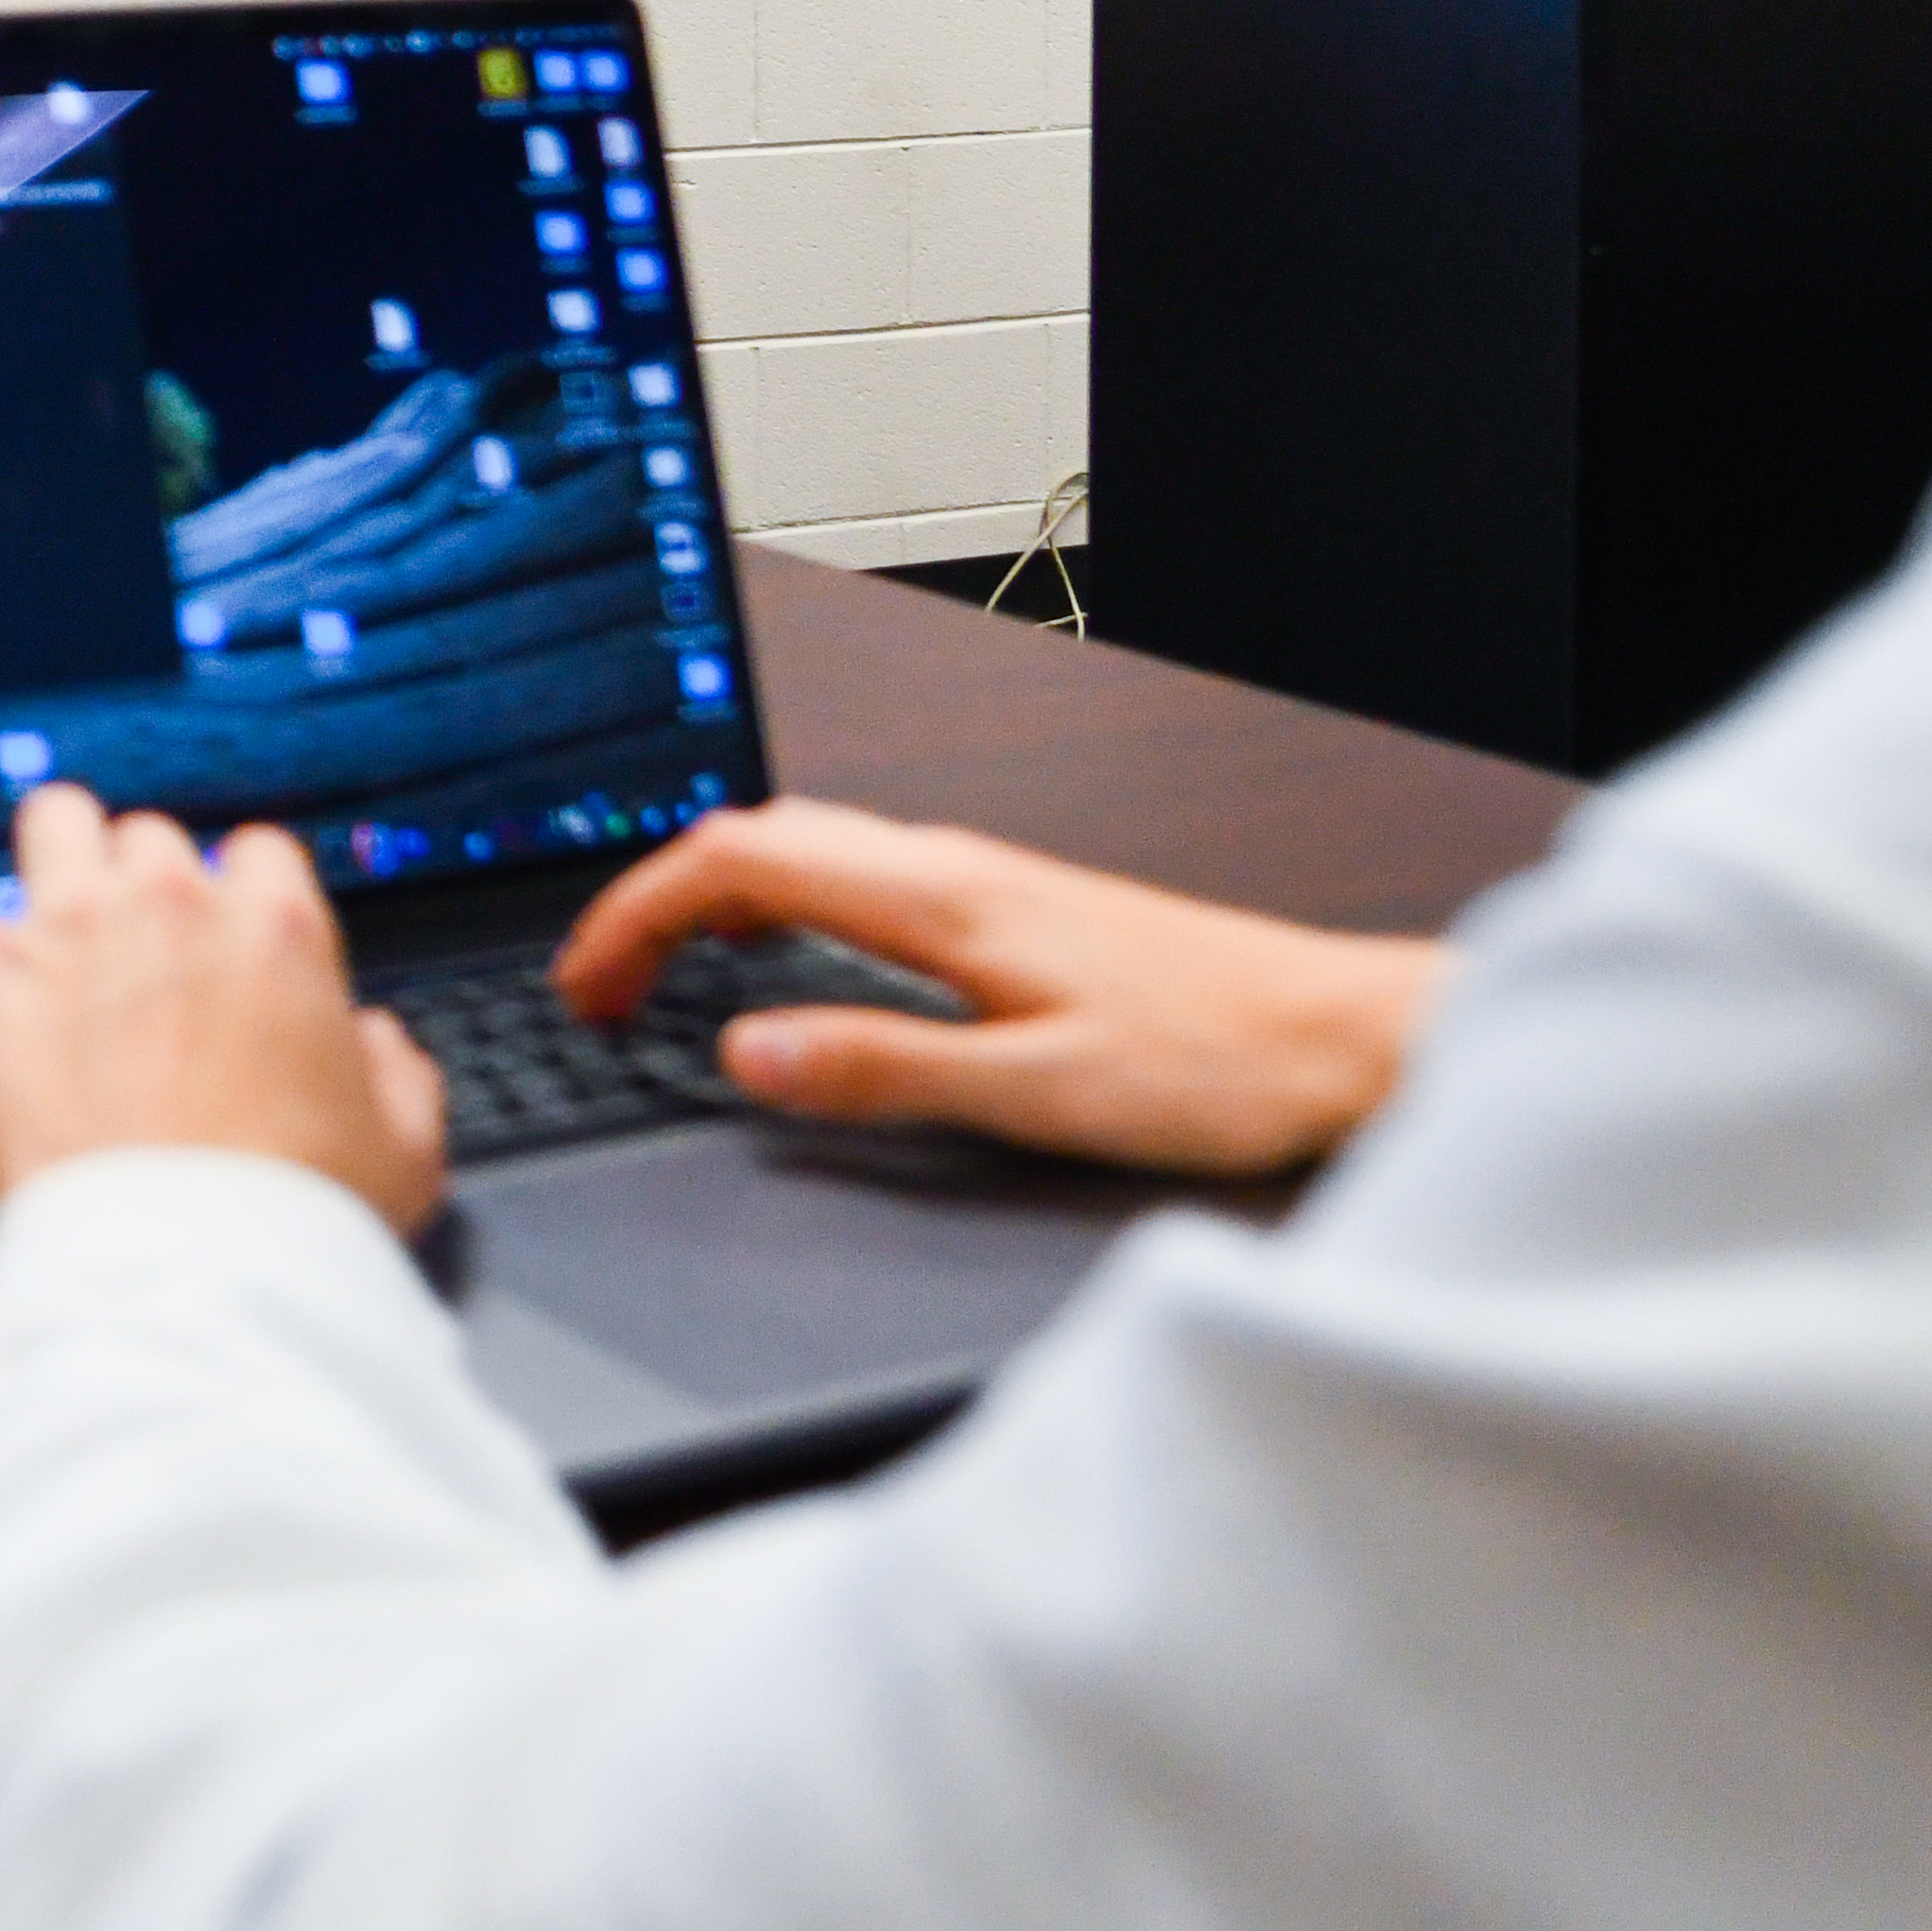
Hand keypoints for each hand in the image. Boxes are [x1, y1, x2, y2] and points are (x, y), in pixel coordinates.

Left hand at [0, 782, 448, 1237]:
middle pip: (150, 840)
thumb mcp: (403, 1154)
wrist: (178, 1278)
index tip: (226, 945)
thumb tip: (376, 1044)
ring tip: (45, 906)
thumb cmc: (285, 1224)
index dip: (240, 901)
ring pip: (52, 823)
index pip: (257, 856)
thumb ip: (396, 1074)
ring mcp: (68, 933)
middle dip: (143, 886)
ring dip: (52, 857)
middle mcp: (169, 910)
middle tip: (135, 952)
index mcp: (275, 933)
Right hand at [553, 799, 1439, 1176]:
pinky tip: (793, 959)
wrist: (1343, 1036)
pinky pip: (860, 873)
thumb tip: (746, 1055)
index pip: (741, 863)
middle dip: (655, 899)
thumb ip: (880, 1070)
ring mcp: (989, 879)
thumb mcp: (1033, 1094)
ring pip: (812, 848)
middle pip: (762, 836)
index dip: (638, 915)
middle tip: (601, 986)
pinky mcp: (1017, 906)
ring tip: (667, 972)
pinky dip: (783, 903)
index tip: (587, 983)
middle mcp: (959, 867)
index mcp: (945, 899)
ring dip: (717, 896)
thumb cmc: (1217, 1065)